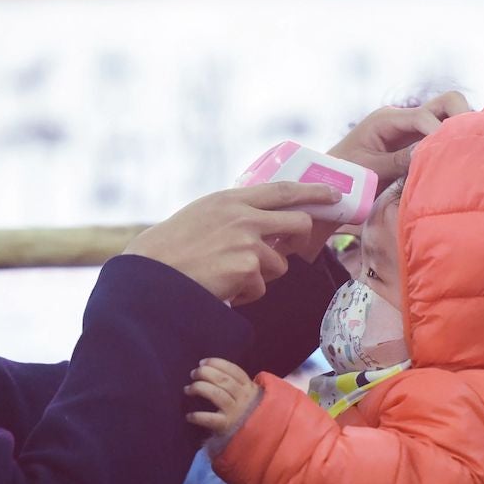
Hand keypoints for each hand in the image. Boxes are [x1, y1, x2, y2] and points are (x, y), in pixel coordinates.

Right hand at [124, 182, 339, 304]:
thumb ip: (233, 215)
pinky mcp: (247, 269)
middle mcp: (243, 216)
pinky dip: (244, 294)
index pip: (283, 190)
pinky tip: (220, 288)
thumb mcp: (201, 216)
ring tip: (226, 276)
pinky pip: (260, 287)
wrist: (150, 275)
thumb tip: (263, 225)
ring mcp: (248, 242)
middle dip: (299, 240)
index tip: (333, 194)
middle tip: (287, 250)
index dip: (314, 191)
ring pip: (279, 264)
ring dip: (260, 275)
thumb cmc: (169, 250)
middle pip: (298, 223)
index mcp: (230, 199)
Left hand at [184, 358, 261, 436]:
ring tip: (188, 389)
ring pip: (216, 394)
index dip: (216, 363)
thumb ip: (236, 383)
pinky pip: (210, 419)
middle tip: (193, 373)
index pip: (233, 370)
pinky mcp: (227, 427)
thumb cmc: (248, 412)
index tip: (202, 362)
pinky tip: (189, 416)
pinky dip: (198, 416)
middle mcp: (243, 398)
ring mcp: (235, 412)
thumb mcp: (248, 395)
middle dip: (205, 373)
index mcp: (249, 387)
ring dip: (199, 388)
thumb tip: (208, 368)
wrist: (259, 437)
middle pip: (223, 379)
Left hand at [329, 91, 472, 186]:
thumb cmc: (345, 173)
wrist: (332, 179)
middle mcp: (403, 117)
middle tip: (471, 142)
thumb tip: (427, 154)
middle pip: (446, 102)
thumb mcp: (370, 169)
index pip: (424, 117)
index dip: (440, 133)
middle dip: (462, 116)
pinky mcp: (417, 140)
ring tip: (471, 150)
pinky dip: (454, 140)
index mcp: (387, 119)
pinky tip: (462, 157)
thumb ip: (398, 161)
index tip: (452, 154)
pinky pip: (442, 132)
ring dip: (462, 128)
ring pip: (449, 114)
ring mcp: (412, 126)